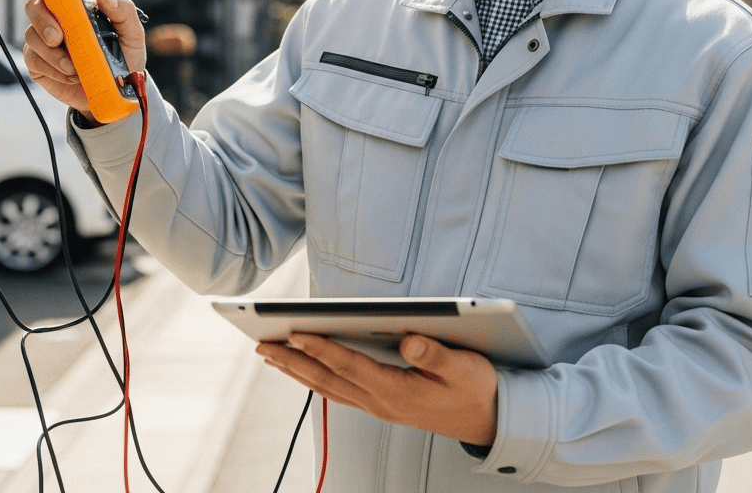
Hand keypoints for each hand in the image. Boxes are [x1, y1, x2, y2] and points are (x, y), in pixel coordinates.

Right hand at [23, 0, 146, 121]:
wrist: (117, 93)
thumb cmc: (125, 58)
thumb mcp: (132, 35)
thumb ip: (124, 12)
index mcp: (80, 5)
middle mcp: (60, 19)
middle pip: (34, 6)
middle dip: (43, 21)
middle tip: (56, 39)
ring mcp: (46, 40)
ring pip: (31, 36)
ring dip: (51, 53)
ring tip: (75, 68)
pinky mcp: (39, 62)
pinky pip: (33, 60)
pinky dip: (52, 69)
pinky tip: (71, 76)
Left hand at [256, 333, 497, 445]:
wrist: (489, 421)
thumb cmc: (477, 390)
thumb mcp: (464, 368)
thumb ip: (436, 355)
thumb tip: (409, 339)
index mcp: (396, 391)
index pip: (349, 365)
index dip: (320, 347)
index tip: (294, 330)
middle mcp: (380, 402)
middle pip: (326, 379)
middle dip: (292, 360)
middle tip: (261, 343)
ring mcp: (379, 406)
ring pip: (327, 388)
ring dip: (297, 370)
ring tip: (271, 353)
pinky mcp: (382, 404)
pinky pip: (338, 391)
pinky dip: (315, 378)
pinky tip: (304, 369)